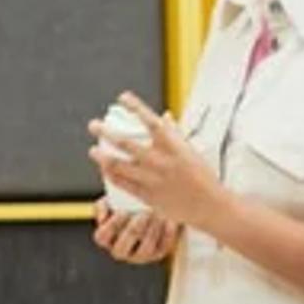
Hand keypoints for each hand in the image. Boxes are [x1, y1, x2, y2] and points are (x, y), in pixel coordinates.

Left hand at [89, 94, 228, 231]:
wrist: (210, 205)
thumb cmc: (203, 176)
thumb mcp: (190, 150)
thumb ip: (174, 133)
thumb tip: (164, 117)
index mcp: (173, 145)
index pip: (150, 120)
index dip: (135, 107)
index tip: (122, 97)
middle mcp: (160, 160)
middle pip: (125, 143)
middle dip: (105, 132)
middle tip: (93, 126)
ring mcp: (152, 179)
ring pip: (119, 165)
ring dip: (102, 157)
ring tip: (93, 151)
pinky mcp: (148, 196)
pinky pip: (123, 184)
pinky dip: (112, 176)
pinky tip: (104, 170)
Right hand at [92, 197, 179, 265]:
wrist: (150, 209)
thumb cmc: (126, 204)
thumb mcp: (112, 201)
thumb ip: (104, 204)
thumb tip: (104, 212)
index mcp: (106, 239)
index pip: (102, 237)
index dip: (112, 225)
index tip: (124, 211)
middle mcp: (121, 251)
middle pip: (122, 248)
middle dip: (133, 231)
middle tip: (145, 213)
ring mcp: (139, 256)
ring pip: (144, 251)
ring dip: (151, 232)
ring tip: (158, 215)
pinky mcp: (157, 254)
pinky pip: (163, 248)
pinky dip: (167, 234)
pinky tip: (169, 220)